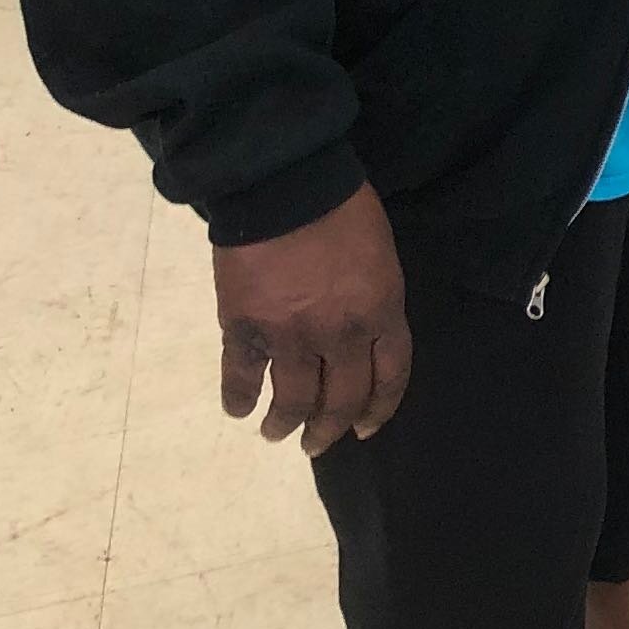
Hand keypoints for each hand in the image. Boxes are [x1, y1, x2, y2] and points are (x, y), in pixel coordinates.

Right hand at [214, 181, 410, 455]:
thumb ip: (374, 300)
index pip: (390, 377)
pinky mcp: (246, 329)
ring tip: (277, 433)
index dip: (379, 409)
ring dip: (285, 425)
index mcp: (381, 312)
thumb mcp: (380, 255)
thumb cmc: (343, 208)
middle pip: (342, 399)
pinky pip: (242, 377)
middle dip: (330, 429)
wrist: (285, 184)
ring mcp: (291, 336)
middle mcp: (341, 335)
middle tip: (318, 443)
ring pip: (293, 401)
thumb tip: (361, 334)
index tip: (365, 429)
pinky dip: (239, 399)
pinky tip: (238, 409)